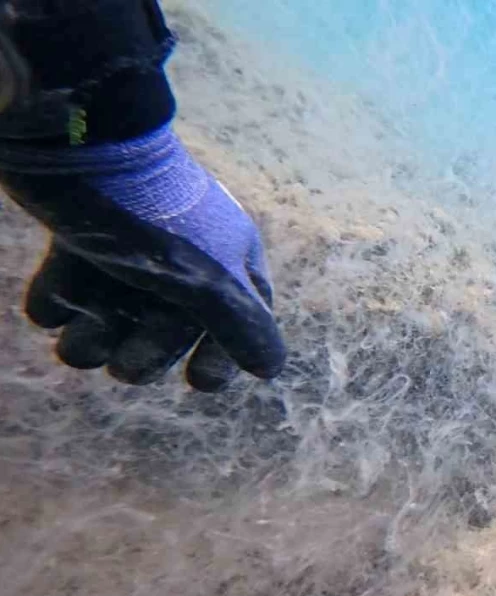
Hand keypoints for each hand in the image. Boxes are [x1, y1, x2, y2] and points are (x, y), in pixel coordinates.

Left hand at [0, 125, 284, 390]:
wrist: (79, 148)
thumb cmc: (158, 220)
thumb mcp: (211, 283)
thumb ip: (244, 328)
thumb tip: (272, 369)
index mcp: (227, 260)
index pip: (243, 320)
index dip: (223, 356)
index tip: (198, 380)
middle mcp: (183, 259)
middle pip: (171, 332)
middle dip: (144, 355)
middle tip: (125, 366)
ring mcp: (129, 250)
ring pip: (115, 317)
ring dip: (94, 340)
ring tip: (79, 340)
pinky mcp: (80, 240)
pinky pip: (69, 294)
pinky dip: (58, 304)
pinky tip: (56, 302)